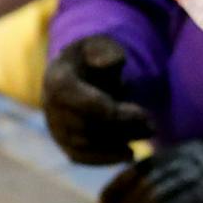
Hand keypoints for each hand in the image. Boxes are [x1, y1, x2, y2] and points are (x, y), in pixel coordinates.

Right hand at [42, 35, 156, 163]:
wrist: (77, 71)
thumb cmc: (93, 55)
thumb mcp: (101, 44)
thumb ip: (107, 50)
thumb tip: (113, 61)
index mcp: (58, 80)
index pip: (84, 103)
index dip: (114, 112)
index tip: (142, 113)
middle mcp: (50, 107)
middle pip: (86, 126)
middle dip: (122, 129)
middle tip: (152, 127)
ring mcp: (55, 126)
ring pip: (84, 145)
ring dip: (117, 146)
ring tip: (146, 138)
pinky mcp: (63, 141)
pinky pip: (80, 157)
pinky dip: (105, 159)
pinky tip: (129, 154)